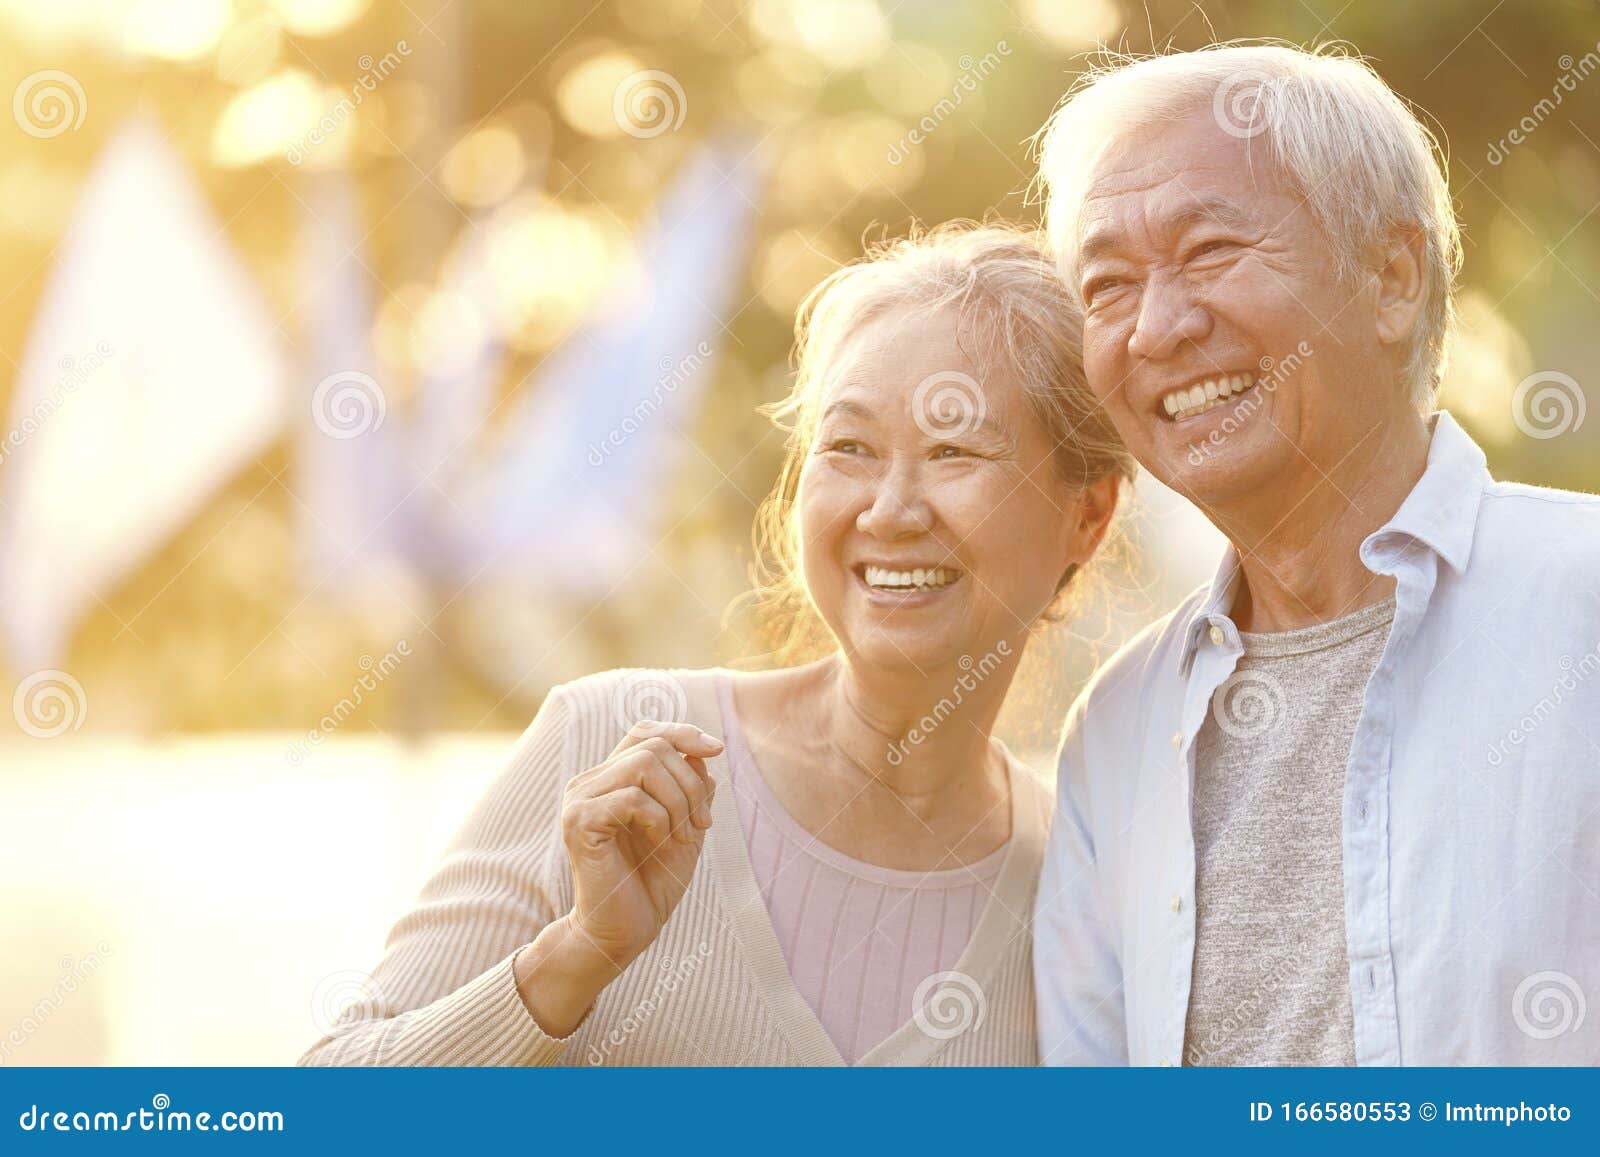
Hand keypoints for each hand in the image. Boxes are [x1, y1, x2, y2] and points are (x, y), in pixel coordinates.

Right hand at [560, 721, 721, 969]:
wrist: (623, 931)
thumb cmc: (651, 881)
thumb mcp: (686, 824)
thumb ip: (693, 786)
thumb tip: (701, 751)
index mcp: (611, 778)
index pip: (645, 732)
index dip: (682, 733)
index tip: (717, 750)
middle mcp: (590, 782)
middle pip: (653, 746)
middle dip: (691, 782)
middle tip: (701, 826)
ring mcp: (580, 800)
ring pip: (644, 764)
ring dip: (678, 801)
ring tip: (683, 837)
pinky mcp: (579, 822)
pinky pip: (632, 798)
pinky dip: (660, 819)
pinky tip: (661, 843)